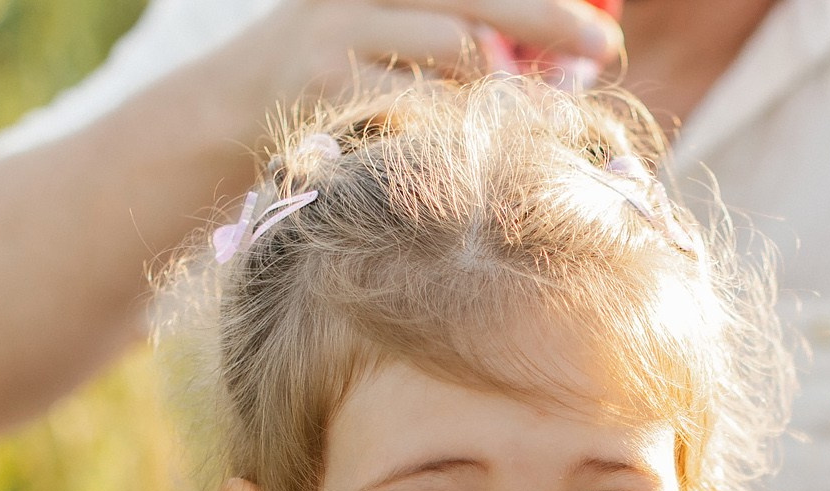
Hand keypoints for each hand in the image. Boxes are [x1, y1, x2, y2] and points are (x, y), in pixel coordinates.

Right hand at [219, 0, 623, 124]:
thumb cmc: (336, 68)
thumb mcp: (389, 22)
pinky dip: (468, 125)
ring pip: (462, 48)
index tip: (601, 8)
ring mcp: (341, 31)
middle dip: (553, 19)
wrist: (224, 112)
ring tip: (546, 106)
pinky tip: (491, 138)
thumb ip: (460, 22)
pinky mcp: (331, 90)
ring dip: (514, 81)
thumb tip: (569, 36)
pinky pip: (427, 109)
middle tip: (605, 46)